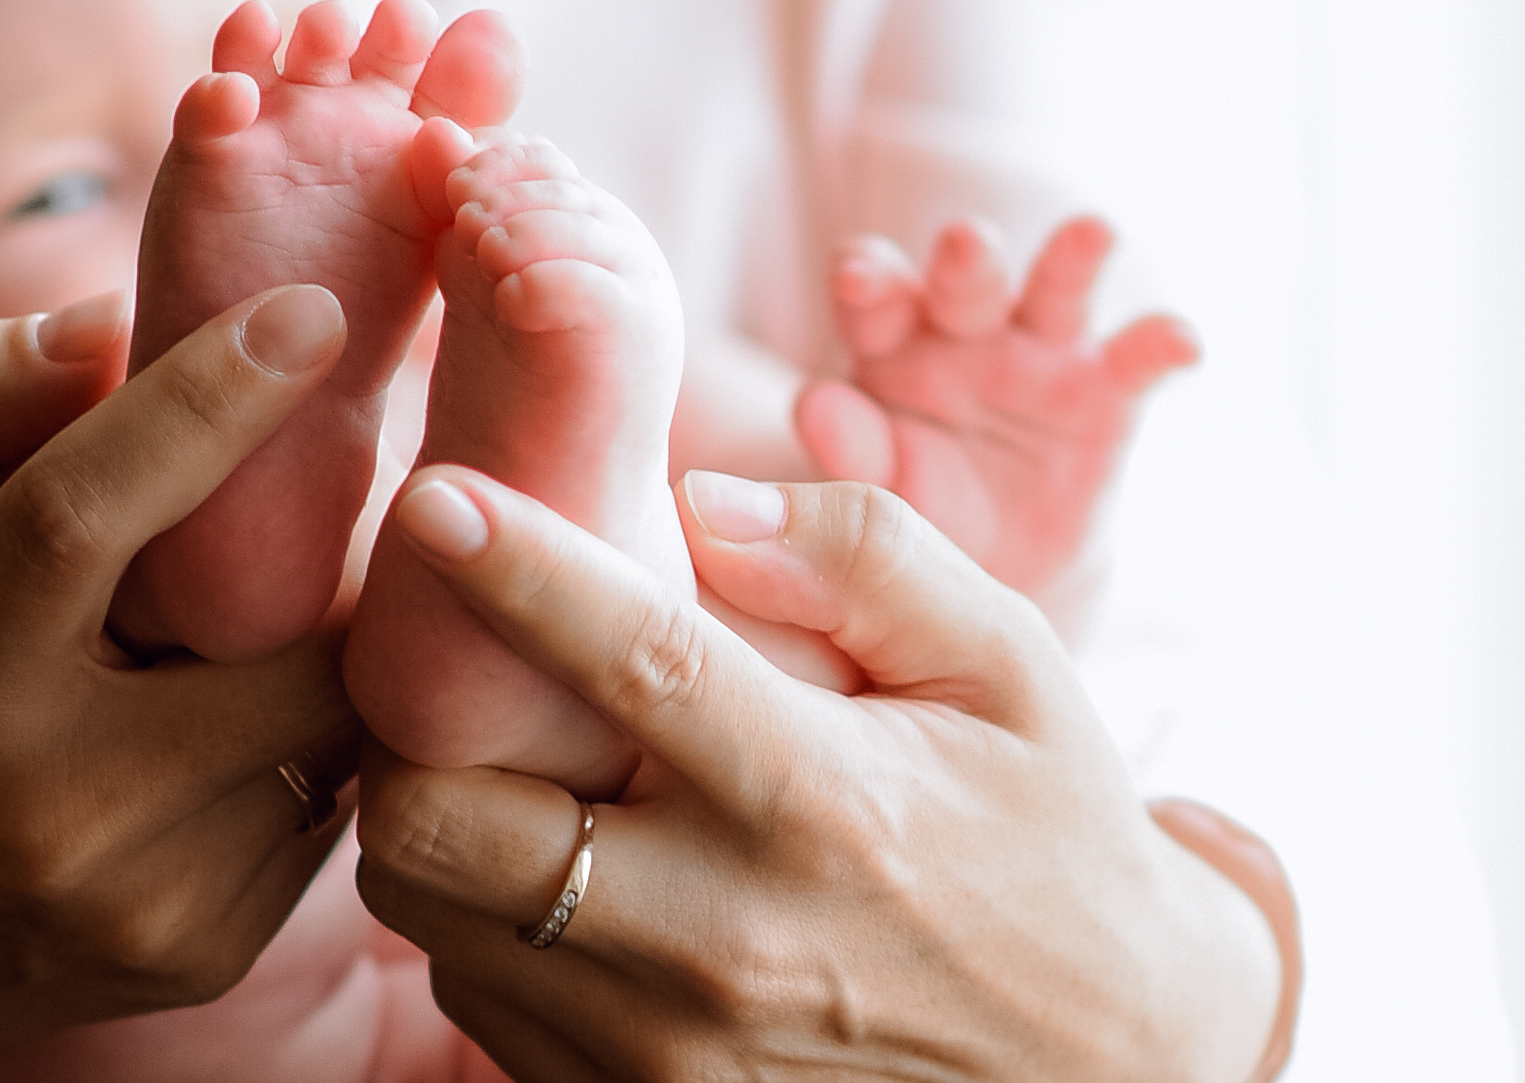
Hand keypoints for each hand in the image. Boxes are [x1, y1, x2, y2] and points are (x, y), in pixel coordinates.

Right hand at [0, 286, 365, 1081]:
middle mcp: (46, 808)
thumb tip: (105, 325)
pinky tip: (255, 680)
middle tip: (333, 458)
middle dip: (326, 531)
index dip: (205, 399)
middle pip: (266, 633)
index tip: (307, 310)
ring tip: (300, 564)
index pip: (80, 513)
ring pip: (326, 722)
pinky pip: (323, 802)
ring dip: (333, 626)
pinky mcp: (201, 953)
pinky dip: (312, 724)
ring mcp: (136, 901)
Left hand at [354, 467, 1284, 1082]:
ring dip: (443, 828)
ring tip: (521, 774)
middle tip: (449, 674)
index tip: (428, 498)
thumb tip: (699, 498)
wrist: (1113, 1073)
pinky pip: (480, 1005)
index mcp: (825, 802)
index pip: (633, 663)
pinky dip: (490, 931)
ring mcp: (673, 1055)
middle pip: (445, 828)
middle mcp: (729, 940)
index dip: (515, 570)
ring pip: (434, 921)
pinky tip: (573, 883)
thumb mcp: (1008, 670)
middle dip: (412, 733)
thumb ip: (864, 557)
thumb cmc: (1047, 838)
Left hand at [796, 216, 1197, 592]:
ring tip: (1094, 232)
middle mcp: (966, 326)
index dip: (867, 279)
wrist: (992, 563)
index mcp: (891, 337)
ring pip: (1056, 291)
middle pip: (964, 277)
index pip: (873, 294)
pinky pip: (1137, 360)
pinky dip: (1161, 345)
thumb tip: (815, 404)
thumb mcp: (876, 483)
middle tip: (965, 245)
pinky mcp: (1107, 394)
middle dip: (966, 258)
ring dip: (1073, 258)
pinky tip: (1182, 341)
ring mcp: (1041, 352)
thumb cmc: (914, 499)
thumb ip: (847, 444)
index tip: (856, 277)